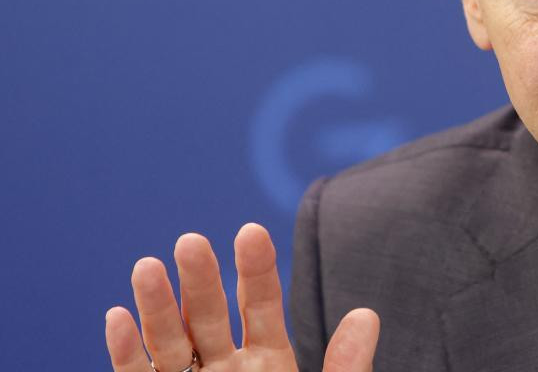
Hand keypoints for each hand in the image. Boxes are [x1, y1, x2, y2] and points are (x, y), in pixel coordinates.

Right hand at [104, 223, 378, 371]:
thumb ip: (345, 371)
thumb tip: (367, 315)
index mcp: (270, 366)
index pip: (261, 307)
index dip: (256, 271)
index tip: (252, 231)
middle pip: (209, 317)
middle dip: (199, 281)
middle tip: (191, 241)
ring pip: (168, 344)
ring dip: (155, 307)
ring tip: (148, 267)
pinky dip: (126, 353)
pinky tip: (117, 317)